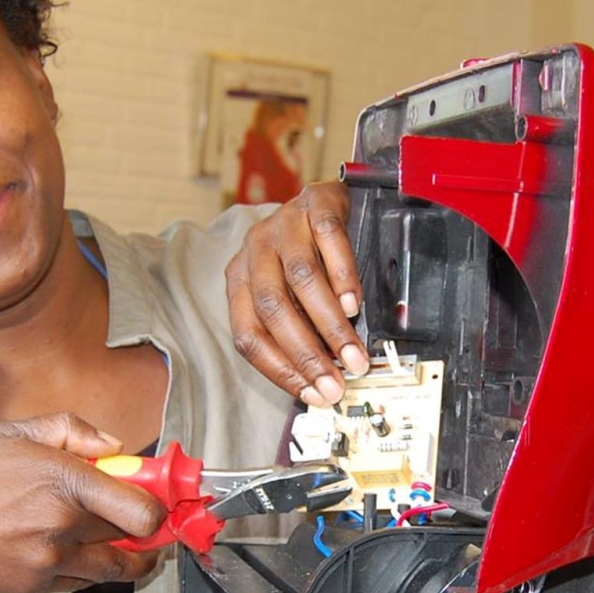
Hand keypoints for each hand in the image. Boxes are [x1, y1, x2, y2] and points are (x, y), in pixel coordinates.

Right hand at [0, 412, 170, 592]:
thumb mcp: (6, 433)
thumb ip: (69, 431)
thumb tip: (111, 447)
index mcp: (62, 478)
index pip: (141, 505)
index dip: (160, 506)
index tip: (162, 501)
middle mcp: (61, 523)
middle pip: (134, 537)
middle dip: (148, 531)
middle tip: (149, 524)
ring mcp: (48, 560)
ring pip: (111, 568)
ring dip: (127, 560)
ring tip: (127, 549)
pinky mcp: (32, 587)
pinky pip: (77, 581)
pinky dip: (84, 570)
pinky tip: (74, 553)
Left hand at [227, 182, 368, 406]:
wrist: (328, 199)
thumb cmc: (309, 255)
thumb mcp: (292, 294)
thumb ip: (300, 329)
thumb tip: (322, 380)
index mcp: (240, 280)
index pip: (249, 334)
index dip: (280, 369)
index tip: (313, 393)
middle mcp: (254, 251)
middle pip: (273, 309)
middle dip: (307, 353)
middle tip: (336, 382)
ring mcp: (283, 224)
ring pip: (302, 278)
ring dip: (330, 324)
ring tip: (353, 352)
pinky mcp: (315, 203)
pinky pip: (328, 239)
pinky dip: (342, 275)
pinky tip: (354, 302)